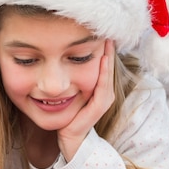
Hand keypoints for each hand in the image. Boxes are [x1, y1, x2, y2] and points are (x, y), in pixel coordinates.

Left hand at [58, 39, 115, 160]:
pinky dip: (103, 73)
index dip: (102, 48)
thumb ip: (70, 79)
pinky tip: (102, 59)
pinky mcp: (98, 108)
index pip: (101, 65)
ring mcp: (102, 100)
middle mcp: (102, 94)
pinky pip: (102, 87)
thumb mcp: (70, 94)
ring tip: (107, 40)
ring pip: (106, 74)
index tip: (100, 30)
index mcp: (97, 89)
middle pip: (106, 67)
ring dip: (108, 57)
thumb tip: (60, 57)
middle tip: (108, 29)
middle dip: (107, 48)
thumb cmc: (69, 117)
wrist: (69, 139)